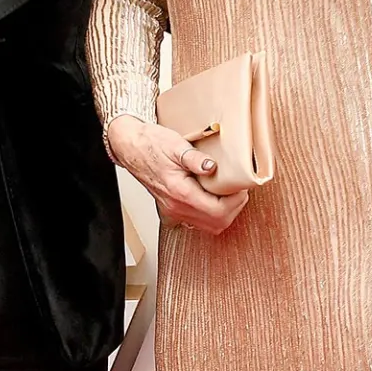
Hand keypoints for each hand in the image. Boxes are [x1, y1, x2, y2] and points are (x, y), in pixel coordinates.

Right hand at [105, 114, 249, 234]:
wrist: (131, 148)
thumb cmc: (151, 144)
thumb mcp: (175, 145)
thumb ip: (194, 158)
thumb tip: (211, 167)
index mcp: (180, 192)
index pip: (218, 211)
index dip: (236, 201)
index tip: (241, 187)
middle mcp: (175, 207)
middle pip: (216, 223)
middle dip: (234, 208)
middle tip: (238, 190)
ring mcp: (172, 211)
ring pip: (208, 226)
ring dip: (223, 213)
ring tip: (228, 194)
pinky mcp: (170, 211)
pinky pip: (195, 222)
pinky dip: (209, 215)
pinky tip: (212, 199)